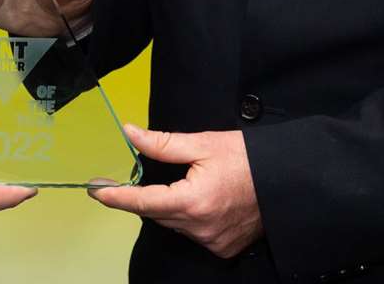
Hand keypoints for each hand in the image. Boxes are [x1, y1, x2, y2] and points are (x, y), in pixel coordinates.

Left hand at [90, 125, 261, 258]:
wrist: (287, 181)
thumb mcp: (203, 143)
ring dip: (170, 206)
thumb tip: (130, 134)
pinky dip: (189, 218)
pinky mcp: (223, 248)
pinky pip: (192, 233)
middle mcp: (200, 227)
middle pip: (156, 213)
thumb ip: (162, 143)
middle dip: (146, 195)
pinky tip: (203, 200)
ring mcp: (212, 241)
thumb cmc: (249, 159)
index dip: (115, 196)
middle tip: (143, 176)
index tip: (95, 191)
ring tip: (187, 183)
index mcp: (192, 201)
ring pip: (173, 223)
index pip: (142, 201)